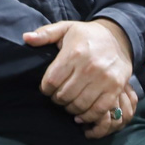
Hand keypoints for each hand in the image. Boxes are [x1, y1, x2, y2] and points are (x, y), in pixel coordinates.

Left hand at [24, 19, 133, 137]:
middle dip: (57, 99)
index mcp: (74, 52)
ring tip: (68, 103)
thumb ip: (45, 34)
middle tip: (57, 96)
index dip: (45, 88)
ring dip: (70, 109)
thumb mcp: (65, 28)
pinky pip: (98, 110)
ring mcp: (104, 79)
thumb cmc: (87, 35)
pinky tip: (81, 114)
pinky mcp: (116, 88)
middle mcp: (89, 67)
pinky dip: (88, 116)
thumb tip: (26, 38)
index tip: (47, 88)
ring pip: (79, 105)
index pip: (51, 81)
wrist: (118, 37)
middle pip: (64, 95)